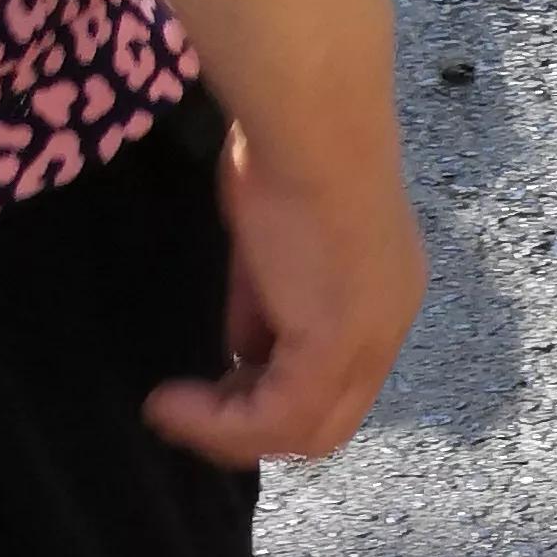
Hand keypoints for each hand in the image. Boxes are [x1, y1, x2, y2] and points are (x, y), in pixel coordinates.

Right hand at [145, 118, 425, 464]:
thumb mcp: (270, 244)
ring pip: (304, 431)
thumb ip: (263, 305)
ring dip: (227, 433)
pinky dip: (217, 424)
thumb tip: (240, 355)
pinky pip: (276, 420)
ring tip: (169, 410)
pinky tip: (169, 403)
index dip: (269, 396)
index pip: (335, 381)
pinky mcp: (335, 346)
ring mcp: (369, 341)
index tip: (211, 383)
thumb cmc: (287, 151)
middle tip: (186, 414)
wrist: (309, 123)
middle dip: (249, 429)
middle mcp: (387, 327)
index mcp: (382, 297)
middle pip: (326, 421)